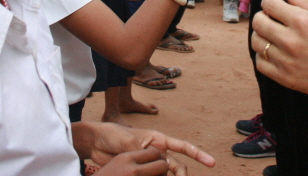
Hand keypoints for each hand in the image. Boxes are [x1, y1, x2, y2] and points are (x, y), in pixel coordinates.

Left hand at [83, 122, 214, 173]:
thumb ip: (143, 151)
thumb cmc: (112, 135)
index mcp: (158, 140)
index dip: (198, 154)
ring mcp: (149, 164)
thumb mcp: (128, 140)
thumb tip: (158, 164)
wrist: (95, 143)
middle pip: (177, 167)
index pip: (183, 147)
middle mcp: (157, 152)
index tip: (211, 163)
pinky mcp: (141, 174)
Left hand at [250, 0, 307, 101]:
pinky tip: (272, 52)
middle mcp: (291, 40)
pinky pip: (261, 64)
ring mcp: (286, 61)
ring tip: (270, 35)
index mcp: (302, 21)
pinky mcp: (285, 78)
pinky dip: (263, 56)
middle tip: (269, 19)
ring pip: (257, 43)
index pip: (270, 5)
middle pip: (259, 22)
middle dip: (262, 16)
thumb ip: (305, 2)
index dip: (268, 3)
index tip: (272, 6)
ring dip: (260, 35)